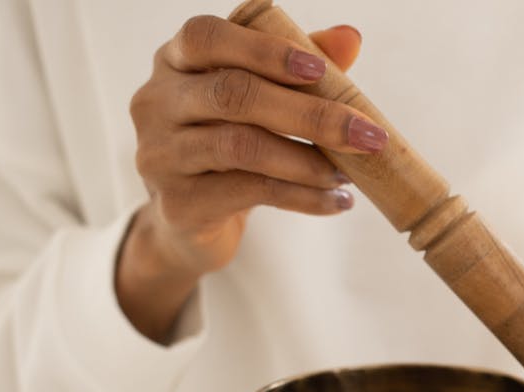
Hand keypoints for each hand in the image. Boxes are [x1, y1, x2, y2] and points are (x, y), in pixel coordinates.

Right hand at [116, 16, 387, 341]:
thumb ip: (299, 65)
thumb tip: (350, 37)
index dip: (264, 49)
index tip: (319, 70)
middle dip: (310, 114)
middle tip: (367, 134)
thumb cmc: (229, 143)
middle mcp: (156, 102)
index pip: (207, 37)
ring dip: (308, 161)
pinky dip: (302, 197)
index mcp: (175, 61)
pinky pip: (250, 193)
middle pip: (233, 94)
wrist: (187, 221)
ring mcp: (161, 154)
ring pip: (241, 147)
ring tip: (349, 174)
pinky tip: (336, 202)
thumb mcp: (260, 100)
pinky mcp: (178, 203)